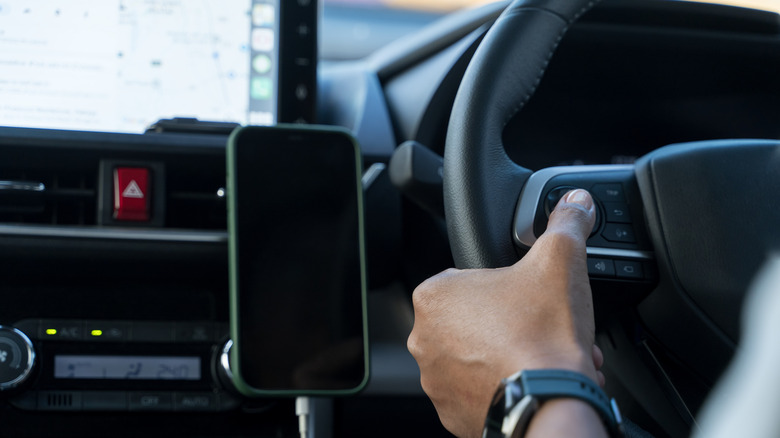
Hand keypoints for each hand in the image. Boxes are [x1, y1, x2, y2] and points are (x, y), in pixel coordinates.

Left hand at [407, 189, 600, 437]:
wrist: (549, 404)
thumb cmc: (543, 334)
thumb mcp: (560, 261)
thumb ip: (566, 223)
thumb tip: (576, 201)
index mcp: (435, 295)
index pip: (474, 279)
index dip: (512, 286)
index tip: (534, 297)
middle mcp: (423, 339)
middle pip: (479, 321)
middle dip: (515, 324)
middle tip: (545, 328)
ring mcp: (435, 379)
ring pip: (481, 358)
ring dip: (512, 355)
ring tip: (545, 357)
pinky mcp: (452, 413)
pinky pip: (481, 392)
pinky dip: (505, 386)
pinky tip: (534, 382)